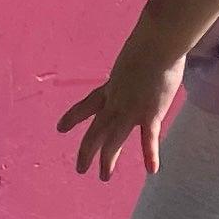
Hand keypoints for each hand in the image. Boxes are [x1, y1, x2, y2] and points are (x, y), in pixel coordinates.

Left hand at [58, 39, 180, 181]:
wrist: (158, 42)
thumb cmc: (150, 42)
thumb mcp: (134, 57)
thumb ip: (134, 68)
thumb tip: (142, 66)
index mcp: (111, 87)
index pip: (87, 105)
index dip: (73, 117)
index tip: (60, 128)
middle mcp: (116, 102)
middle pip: (96, 130)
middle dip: (86, 151)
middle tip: (80, 169)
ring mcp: (131, 109)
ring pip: (113, 140)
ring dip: (107, 160)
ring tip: (103, 177)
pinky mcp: (150, 112)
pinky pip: (148, 138)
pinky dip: (149, 154)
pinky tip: (151, 170)